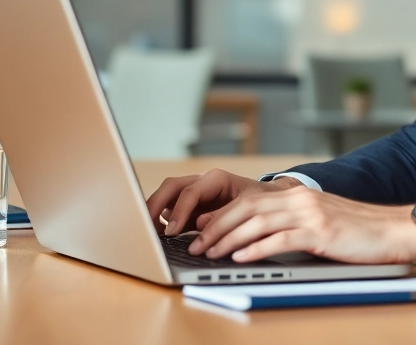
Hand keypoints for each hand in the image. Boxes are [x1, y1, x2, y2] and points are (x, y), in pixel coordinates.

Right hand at [145, 169, 300, 235]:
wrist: (270, 204)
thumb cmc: (262, 204)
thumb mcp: (249, 209)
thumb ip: (225, 216)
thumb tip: (200, 225)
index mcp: (217, 179)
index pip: (191, 191)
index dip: (179, 211)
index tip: (172, 230)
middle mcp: (202, 183)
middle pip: (171, 187)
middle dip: (155, 204)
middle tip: (146, 227)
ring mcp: (194, 194)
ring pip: (167, 196)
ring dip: (155, 212)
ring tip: (147, 232)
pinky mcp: (191, 208)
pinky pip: (171, 209)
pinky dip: (162, 220)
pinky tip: (158, 235)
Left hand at [188, 185, 415, 265]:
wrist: (393, 229)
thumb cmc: (358, 230)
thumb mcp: (320, 219)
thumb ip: (293, 221)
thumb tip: (261, 235)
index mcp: (297, 194)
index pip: (249, 200)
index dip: (222, 214)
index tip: (201, 228)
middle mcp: (300, 199)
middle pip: (246, 208)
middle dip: (217, 227)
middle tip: (197, 243)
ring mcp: (310, 214)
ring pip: (257, 222)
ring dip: (229, 239)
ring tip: (210, 253)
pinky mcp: (320, 232)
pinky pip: (280, 239)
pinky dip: (255, 248)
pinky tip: (241, 258)